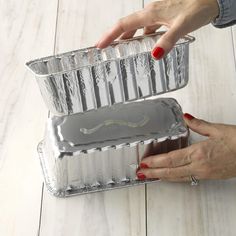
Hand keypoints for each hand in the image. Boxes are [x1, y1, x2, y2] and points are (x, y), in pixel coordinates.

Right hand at [96, 0, 218, 59]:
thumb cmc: (199, 7)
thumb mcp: (182, 26)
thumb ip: (168, 41)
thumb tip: (154, 56)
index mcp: (152, 13)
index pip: (125, 24)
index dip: (110, 35)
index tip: (100, 44)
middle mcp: (152, 12)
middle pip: (127, 25)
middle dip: (114, 36)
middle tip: (105, 48)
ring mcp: (158, 14)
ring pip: (138, 27)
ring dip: (128, 38)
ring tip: (121, 49)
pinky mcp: (164, 17)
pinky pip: (148, 28)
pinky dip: (143, 37)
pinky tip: (146, 44)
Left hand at [136, 113, 235, 181]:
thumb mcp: (217, 129)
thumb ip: (198, 124)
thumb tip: (185, 117)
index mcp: (199, 153)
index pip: (171, 159)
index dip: (156, 162)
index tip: (145, 163)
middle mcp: (199, 166)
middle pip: (171, 171)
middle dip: (154, 173)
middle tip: (140, 173)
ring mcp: (203, 173)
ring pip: (177, 177)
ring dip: (162, 177)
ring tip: (150, 176)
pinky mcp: (208, 176)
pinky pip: (186, 179)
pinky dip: (174, 178)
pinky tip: (168, 177)